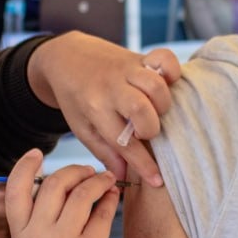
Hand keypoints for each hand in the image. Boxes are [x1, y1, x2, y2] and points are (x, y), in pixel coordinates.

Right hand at [4, 150, 119, 237]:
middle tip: (88, 171)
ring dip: (98, 181)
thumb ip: (39, 217)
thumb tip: (64, 179)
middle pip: (55, 183)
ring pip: (82, 194)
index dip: (24, 166)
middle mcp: (38, 237)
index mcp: (20, 234)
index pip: (16, 188)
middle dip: (76, 171)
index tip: (37, 153)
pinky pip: (103, 212)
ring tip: (106, 180)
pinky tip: (114, 196)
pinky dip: (110, 199)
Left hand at [27, 33, 181, 184]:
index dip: (143, 164)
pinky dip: (172, 71)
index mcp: (94, 108)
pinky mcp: (138, 56)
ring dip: (162, 104)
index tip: (157, 180)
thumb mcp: (81, 127)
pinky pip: (165, 57)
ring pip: (156, 85)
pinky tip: (167, 84)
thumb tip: (123, 176)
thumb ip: (104, 151)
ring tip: (154, 111)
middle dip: (151, 128)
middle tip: (144, 131)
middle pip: (142, 109)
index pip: (123, 142)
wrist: (65, 57)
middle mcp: (111, 87)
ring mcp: (126, 69)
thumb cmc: (76, 96)